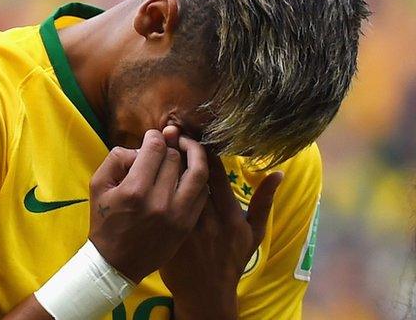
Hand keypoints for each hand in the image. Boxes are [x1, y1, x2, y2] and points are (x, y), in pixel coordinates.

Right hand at [88, 129, 209, 283]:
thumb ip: (116, 158)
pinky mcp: (187, 225)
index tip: (153, 137)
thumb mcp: (98, 186)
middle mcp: (159, 202)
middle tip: (167, 144)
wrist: (116, 263)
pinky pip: (202, 193)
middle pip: (176, 158)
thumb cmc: (105, 222)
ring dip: (195, 155)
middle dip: (171, 146)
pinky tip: (192, 172)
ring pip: (198, 173)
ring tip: (189, 148)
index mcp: (135, 190)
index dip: (155, 136)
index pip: (156, 148)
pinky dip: (199, 178)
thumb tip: (141, 148)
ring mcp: (177, 215)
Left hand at [160, 142, 283, 319]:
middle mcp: (208, 221)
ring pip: (172, 189)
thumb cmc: (232, 260)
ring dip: (165, 165)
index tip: (193, 135)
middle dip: (181, 150)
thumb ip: (264, 202)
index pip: (216, 174)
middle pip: (192, 177)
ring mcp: (185, 230)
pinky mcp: (166, 237)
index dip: (203, 151)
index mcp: (230, 216)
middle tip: (171, 131)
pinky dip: (153, 187)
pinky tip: (147, 172)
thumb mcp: (254, 234)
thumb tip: (278, 173)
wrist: (206, 293)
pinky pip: (158, 206)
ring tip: (158, 144)